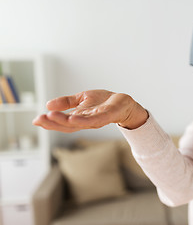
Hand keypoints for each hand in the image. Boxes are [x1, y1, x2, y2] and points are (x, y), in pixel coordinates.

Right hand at [32, 89, 148, 132]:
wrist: (123, 102)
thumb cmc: (104, 102)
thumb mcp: (82, 99)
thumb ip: (67, 102)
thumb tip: (48, 104)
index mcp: (79, 118)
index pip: (62, 123)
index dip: (49, 122)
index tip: (36, 120)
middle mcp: (86, 121)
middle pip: (67, 126)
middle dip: (53, 123)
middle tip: (39, 119)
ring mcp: (96, 120)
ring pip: (78, 123)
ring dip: (64, 121)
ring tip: (51, 117)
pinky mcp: (106, 116)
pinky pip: (94, 120)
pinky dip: (83, 120)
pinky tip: (72, 118)